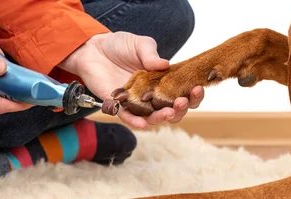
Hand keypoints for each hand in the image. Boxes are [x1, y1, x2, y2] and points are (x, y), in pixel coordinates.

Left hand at [59, 32, 203, 128]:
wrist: (93, 49)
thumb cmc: (120, 46)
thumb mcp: (140, 44)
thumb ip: (151, 54)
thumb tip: (165, 65)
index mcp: (163, 81)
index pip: (182, 92)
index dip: (192, 94)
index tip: (197, 88)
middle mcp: (152, 95)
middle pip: (172, 110)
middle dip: (182, 108)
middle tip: (182, 101)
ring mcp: (136, 102)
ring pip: (153, 117)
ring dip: (163, 117)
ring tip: (169, 112)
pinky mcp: (118, 105)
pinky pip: (128, 117)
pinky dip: (136, 122)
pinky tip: (143, 124)